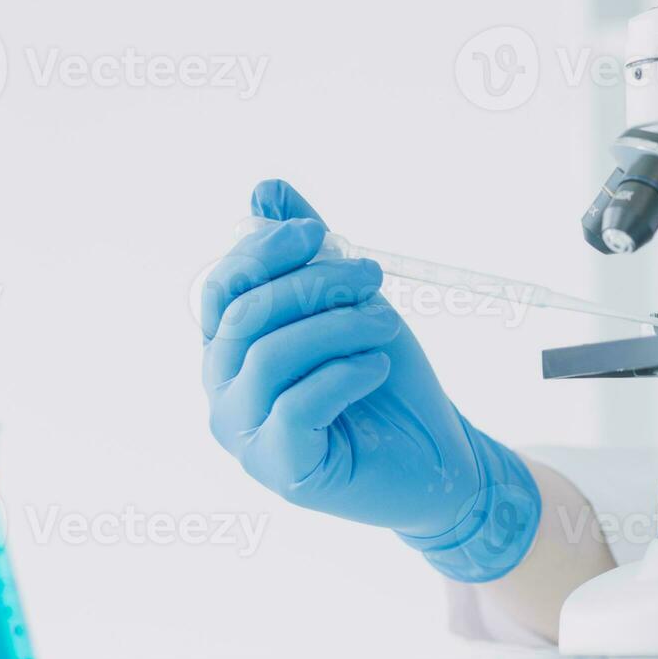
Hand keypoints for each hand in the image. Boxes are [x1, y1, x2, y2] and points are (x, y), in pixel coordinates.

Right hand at [200, 180, 539, 582]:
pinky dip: (343, 374)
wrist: (436, 457)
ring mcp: (246, 437)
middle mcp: (224, 393)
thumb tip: (266, 188)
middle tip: (372, 276)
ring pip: (270, 357)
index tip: (317, 232)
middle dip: (311, 284)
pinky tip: (376, 366)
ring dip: (337, 326)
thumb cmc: (386, 381)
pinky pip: (296, 405)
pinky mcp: (282, 470)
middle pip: (245, 317)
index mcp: (230, 350)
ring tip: (385, 322)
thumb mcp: (348, 304)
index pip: (222, 289)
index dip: (262, 252)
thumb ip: (307, 254)